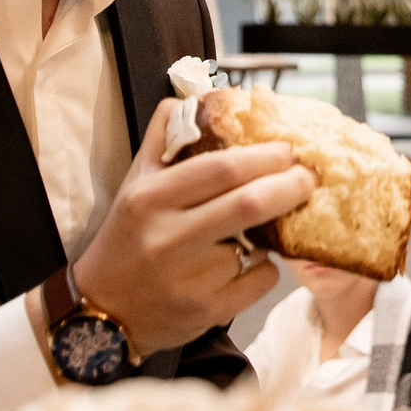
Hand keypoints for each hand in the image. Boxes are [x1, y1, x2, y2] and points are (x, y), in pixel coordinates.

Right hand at [69, 96, 314, 357]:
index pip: (223, 168)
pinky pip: (259, 281)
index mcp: (152, 198)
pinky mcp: (206, 313)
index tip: (289, 150)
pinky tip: (248, 261)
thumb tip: (203, 98)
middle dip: (291, 186)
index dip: (266, 156)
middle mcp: (168, 238)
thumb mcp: (135, 182)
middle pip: (249, 204)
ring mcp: (189, 280)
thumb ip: (166, 135)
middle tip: (309, 177)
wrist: (101, 310)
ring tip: (270, 222)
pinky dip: (265, 267)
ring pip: (259, 247)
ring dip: (274, 232)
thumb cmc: (127, 236)